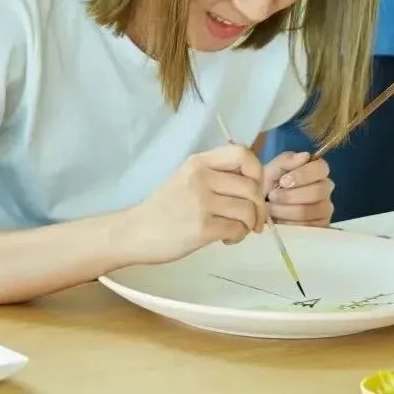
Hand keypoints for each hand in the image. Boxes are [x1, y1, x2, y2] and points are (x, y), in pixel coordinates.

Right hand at [128, 144, 266, 263]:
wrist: (134, 232)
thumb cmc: (164, 207)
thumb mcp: (187, 178)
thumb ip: (215, 174)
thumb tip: (254, 182)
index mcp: (199, 162)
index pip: (242, 154)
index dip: (257, 172)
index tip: (254, 190)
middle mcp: (201, 178)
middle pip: (252, 187)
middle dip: (259, 207)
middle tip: (253, 220)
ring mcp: (201, 203)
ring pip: (248, 210)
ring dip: (249, 224)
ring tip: (236, 230)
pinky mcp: (202, 228)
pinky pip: (237, 229)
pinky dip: (238, 236)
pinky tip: (226, 238)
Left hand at [263, 152, 334, 226]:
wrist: (260, 210)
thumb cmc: (269, 186)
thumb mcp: (272, 170)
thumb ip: (286, 161)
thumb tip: (305, 156)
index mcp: (317, 171)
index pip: (321, 168)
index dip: (303, 175)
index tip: (283, 181)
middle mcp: (325, 189)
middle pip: (317, 191)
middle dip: (290, 196)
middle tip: (272, 197)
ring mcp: (325, 209)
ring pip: (309, 211)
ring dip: (285, 210)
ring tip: (271, 209)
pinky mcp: (320, 226)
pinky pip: (306, 227)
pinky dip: (288, 223)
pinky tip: (279, 220)